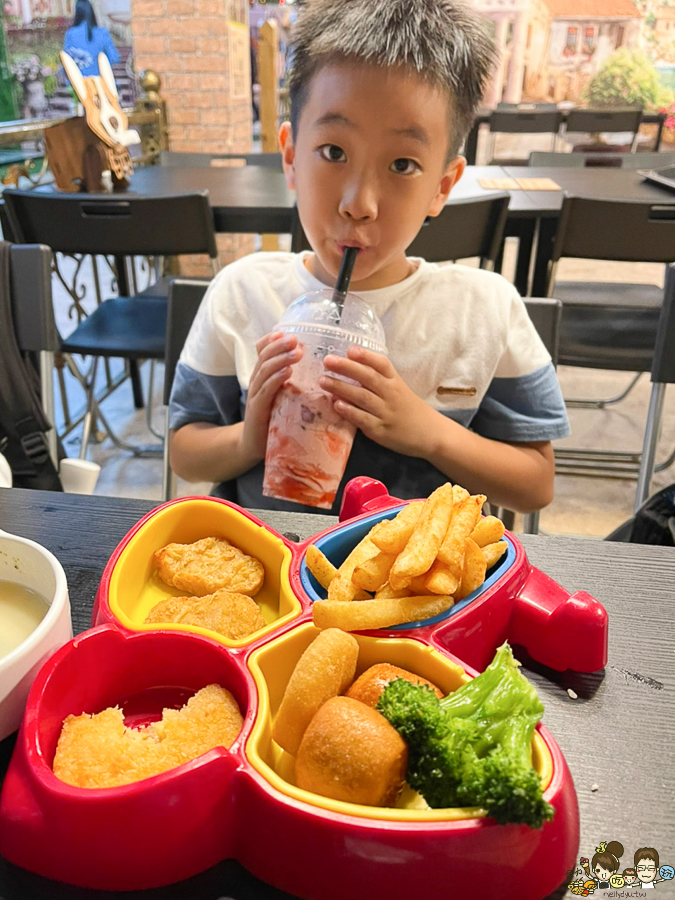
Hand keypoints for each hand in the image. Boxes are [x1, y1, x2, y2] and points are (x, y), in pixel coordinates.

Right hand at [241, 332, 301, 461]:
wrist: (253, 445)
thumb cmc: (273, 419)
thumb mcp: (282, 396)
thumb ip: (292, 382)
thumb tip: (317, 370)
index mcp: (263, 376)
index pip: (262, 351)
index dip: (272, 340)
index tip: (289, 332)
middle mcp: (257, 381)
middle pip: (264, 356)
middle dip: (280, 345)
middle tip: (296, 339)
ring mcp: (256, 394)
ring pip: (265, 370)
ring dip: (281, 359)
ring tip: (297, 352)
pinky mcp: (257, 409)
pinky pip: (266, 390)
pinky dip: (276, 379)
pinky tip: (287, 372)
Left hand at [320, 345, 435, 456]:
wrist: (430, 434)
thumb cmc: (409, 409)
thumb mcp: (398, 389)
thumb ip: (378, 380)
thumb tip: (347, 367)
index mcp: (395, 381)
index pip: (382, 364)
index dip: (366, 356)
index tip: (350, 349)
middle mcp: (391, 394)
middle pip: (368, 377)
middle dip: (347, 368)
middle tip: (327, 361)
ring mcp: (386, 413)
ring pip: (362, 397)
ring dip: (341, 387)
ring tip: (323, 380)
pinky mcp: (381, 431)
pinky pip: (363, 419)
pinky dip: (349, 411)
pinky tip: (336, 405)